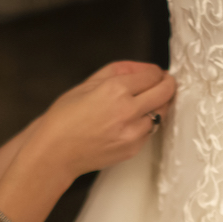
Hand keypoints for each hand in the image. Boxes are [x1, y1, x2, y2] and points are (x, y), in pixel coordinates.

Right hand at [26, 61, 175, 181]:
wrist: (55, 153)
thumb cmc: (64, 118)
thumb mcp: (87, 84)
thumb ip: (119, 70)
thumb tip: (144, 68)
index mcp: (115, 90)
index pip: (153, 75)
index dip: (156, 72)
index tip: (154, 74)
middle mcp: (128, 111)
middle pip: (166, 92)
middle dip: (167, 84)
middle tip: (164, 83)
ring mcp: (132, 133)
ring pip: (162, 113)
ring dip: (158, 105)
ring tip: (145, 103)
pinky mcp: (133, 149)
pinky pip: (150, 131)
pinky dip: (147, 123)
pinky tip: (132, 121)